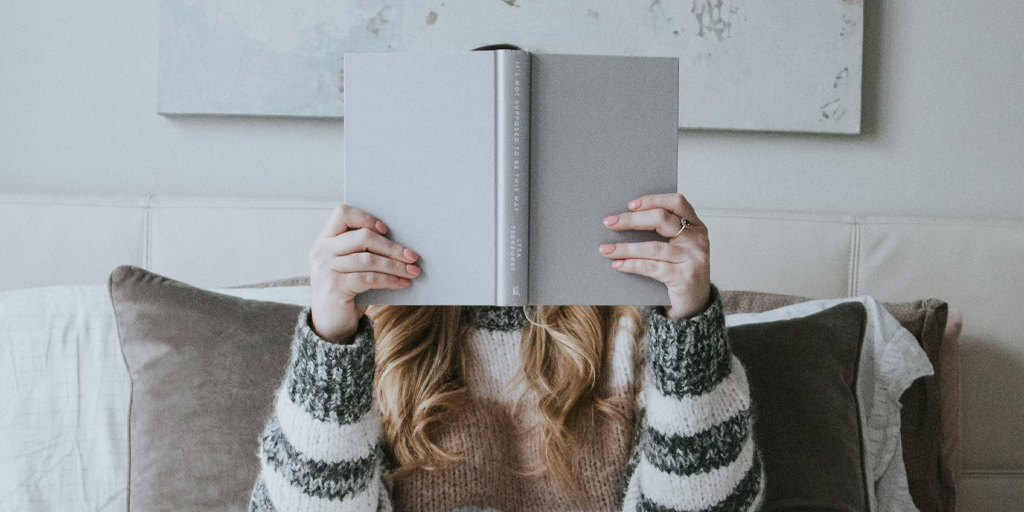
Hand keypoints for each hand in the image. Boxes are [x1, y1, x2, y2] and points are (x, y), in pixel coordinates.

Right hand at [309, 204, 421, 343]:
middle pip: (363, 237)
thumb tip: (401, 245)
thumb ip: (363, 251)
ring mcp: (326, 269)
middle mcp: (321, 251)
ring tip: (412, 271)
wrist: (330, 325)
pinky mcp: (334, 287)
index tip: (385, 229)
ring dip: (396, 265)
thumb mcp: (350, 267)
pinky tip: (402, 283)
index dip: (366, 218)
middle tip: (412, 256)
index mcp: (325, 240)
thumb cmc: (346, 291)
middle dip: (392, 247)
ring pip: (369, 259)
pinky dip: (390, 280)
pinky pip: (369, 278)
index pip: (342, 213)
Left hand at [598, 193, 710, 319]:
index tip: (630, 205)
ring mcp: (694, 259)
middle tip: (609, 223)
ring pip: (653, 247)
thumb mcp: (676, 248)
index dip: (652, 200)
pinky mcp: (685, 278)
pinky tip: (618, 264)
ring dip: (625, 247)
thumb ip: (661, 233)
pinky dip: (632, 265)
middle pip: (662, 219)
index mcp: (696, 226)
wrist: (695, 305)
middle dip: (631, 220)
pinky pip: (652, 267)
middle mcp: (698, 239)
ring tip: (605, 249)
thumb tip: (622, 221)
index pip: (676, 202)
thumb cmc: (679, 271)